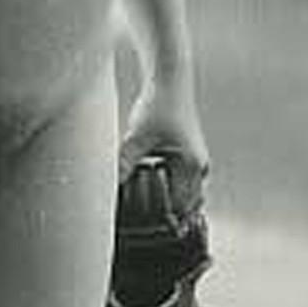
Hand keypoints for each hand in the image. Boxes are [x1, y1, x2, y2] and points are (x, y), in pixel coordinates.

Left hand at [120, 74, 209, 221]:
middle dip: (166, 215)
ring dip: (167, 202)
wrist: (169, 79)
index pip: (179, 209)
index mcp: (192, 167)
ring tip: (145, 206)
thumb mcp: (135, 138)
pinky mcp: (189, 156)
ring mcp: (197, 162)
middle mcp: (200, 167)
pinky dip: (168, 190)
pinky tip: (150, 189)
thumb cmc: (158, 104)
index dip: (160, 221)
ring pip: (185, 196)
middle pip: (185, 207)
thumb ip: (122, 165)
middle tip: (143, 223)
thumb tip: (108, 188)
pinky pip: (182, 184)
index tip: (143, 227)